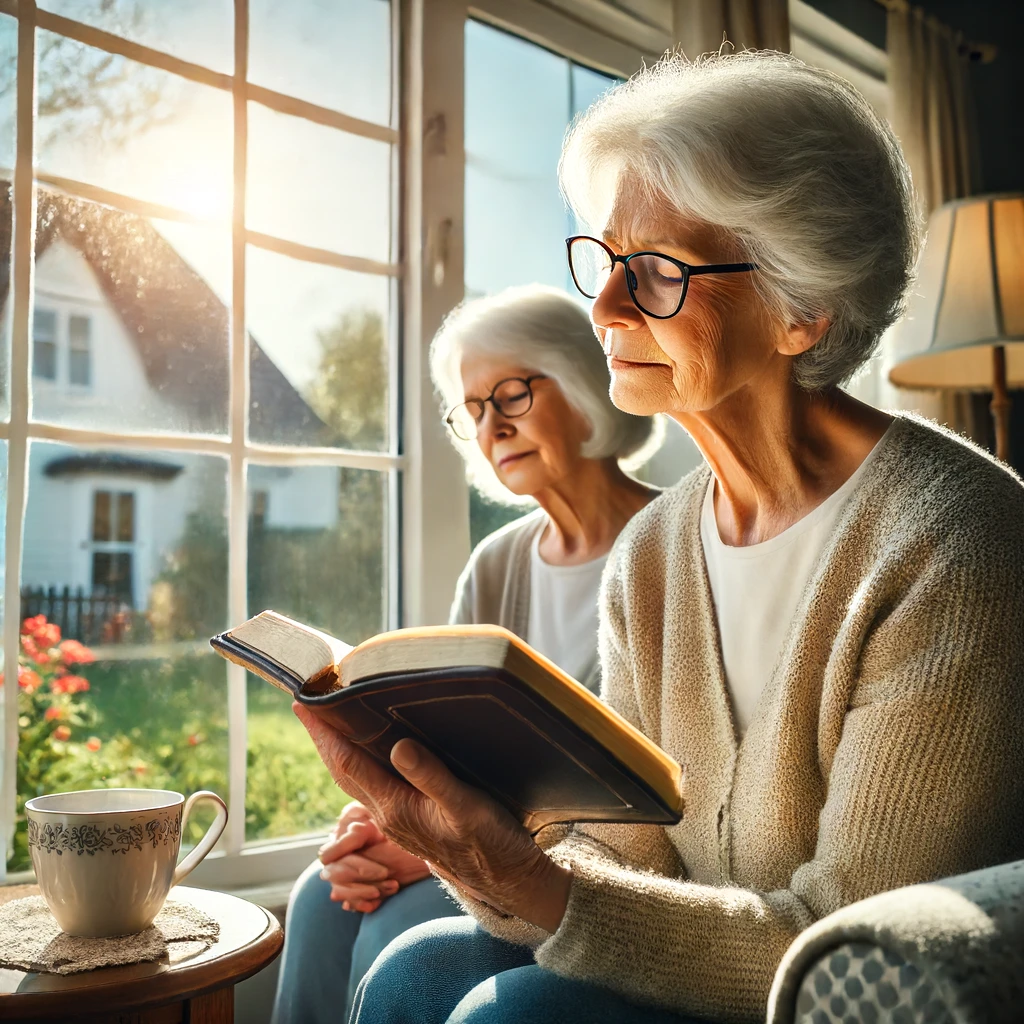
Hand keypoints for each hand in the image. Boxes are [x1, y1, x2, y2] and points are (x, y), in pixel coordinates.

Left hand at [294, 703, 571, 931]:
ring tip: (329, 725)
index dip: (324, 733)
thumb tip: (397, 746)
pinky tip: (370, 754)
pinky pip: (372, 787)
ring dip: (338, 752)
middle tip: (306, 706)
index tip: (304, 704)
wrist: (505, 878)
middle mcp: (387, 815)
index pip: (347, 763)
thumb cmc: (490, 842)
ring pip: (355, 780)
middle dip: (322, 739)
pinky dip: (359, 764)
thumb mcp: (465, 805)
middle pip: (343, 771)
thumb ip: (431, 776)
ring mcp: (396, 821)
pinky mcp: (409, 822)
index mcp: (395, 807)